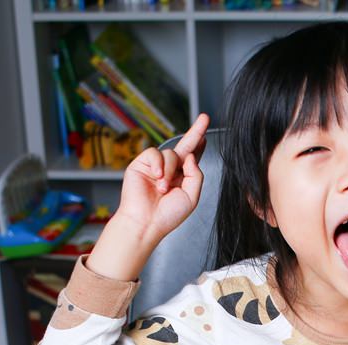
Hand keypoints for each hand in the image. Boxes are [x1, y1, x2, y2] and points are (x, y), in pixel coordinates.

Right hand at [116, 112, 209, 240]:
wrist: (146, 223)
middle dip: (195, 131)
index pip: (192, 158)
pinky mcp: (141, 164)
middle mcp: (170, 170)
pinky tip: (156, 177)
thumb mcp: (191, 196)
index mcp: (182, 178)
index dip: (200, 146)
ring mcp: (155, 166)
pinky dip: (158, 164)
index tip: (207, 135)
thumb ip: (195, 175)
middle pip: (184, 146)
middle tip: (204, 118)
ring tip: (162, 188)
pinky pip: (154, 153)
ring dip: (168, 171)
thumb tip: (190, 155)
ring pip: (170, 154)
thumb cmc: (167, 215)